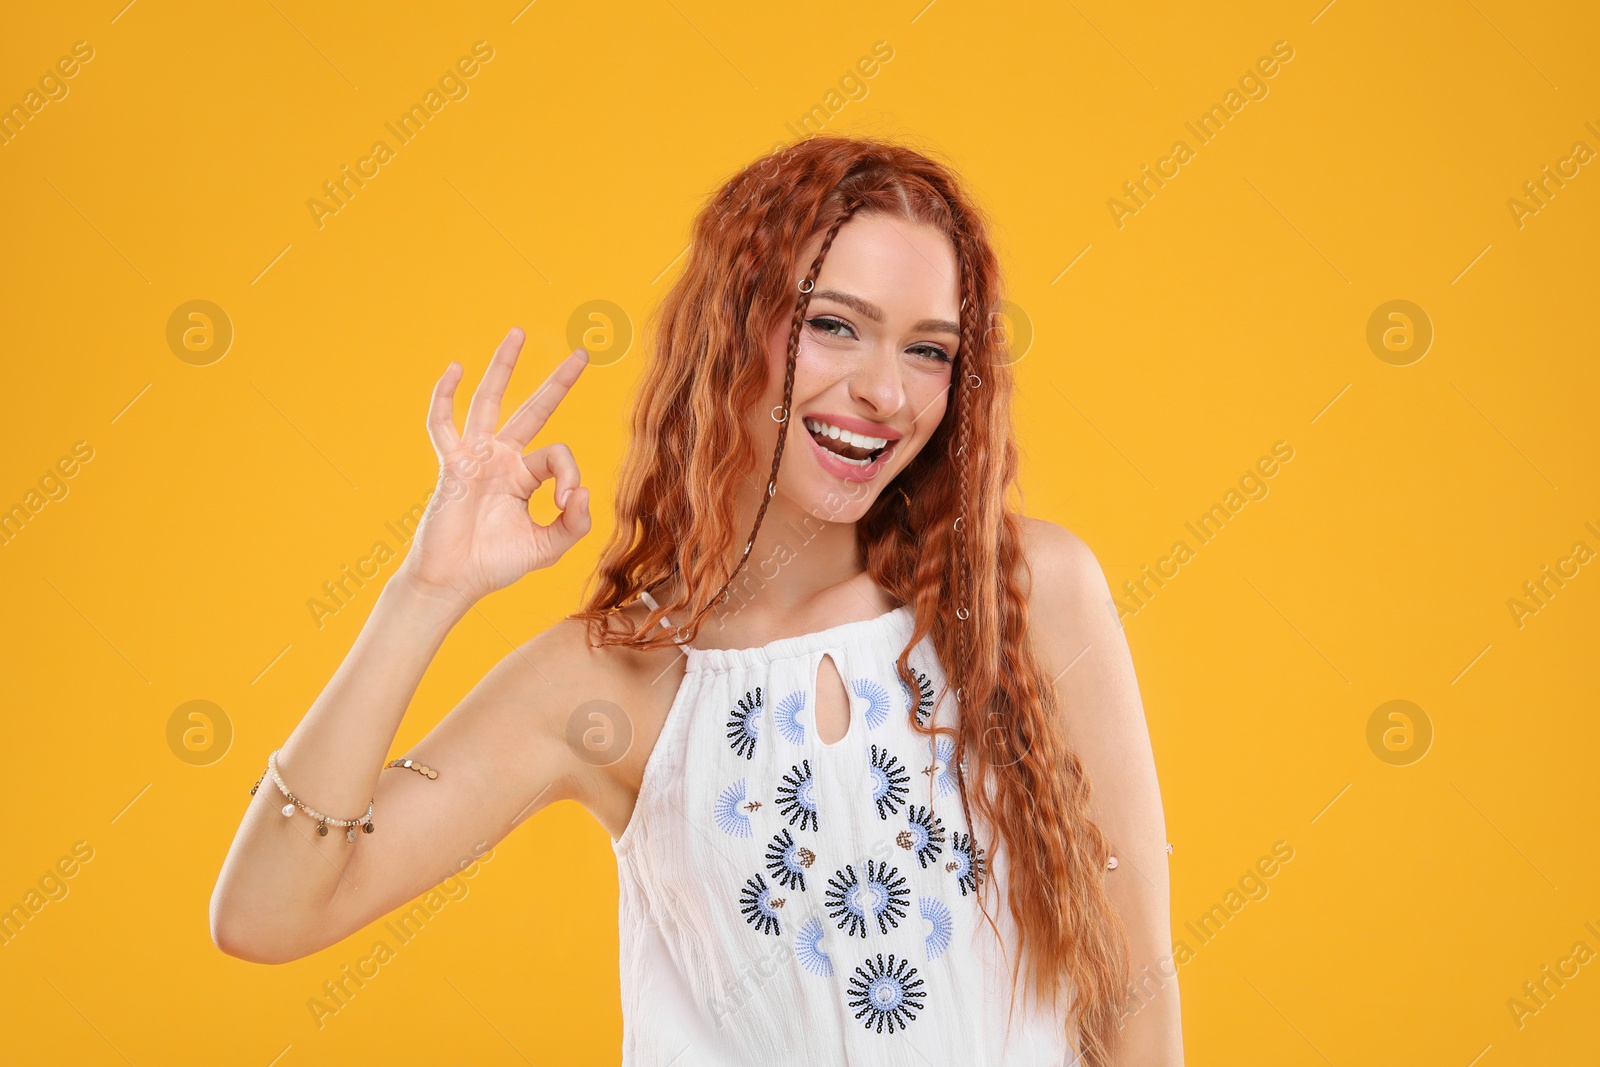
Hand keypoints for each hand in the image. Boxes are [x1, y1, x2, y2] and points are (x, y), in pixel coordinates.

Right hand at [398, 327, 591, 604]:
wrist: (453, 581)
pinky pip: (443, 425)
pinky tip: (454, 369)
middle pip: (533, 409)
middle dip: (557, 382)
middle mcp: (501, 459)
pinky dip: (445, 397)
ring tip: (518, 333)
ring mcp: (475, 457)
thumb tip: (585, 490)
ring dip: (504, 367)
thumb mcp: (547, 546)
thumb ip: (573, 524)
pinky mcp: (450, 465)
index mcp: (525, 476)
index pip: (558, 454)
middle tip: (581, 354)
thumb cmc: (495, 564)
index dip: (569, 474)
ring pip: (490, 401)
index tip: (567, 502)